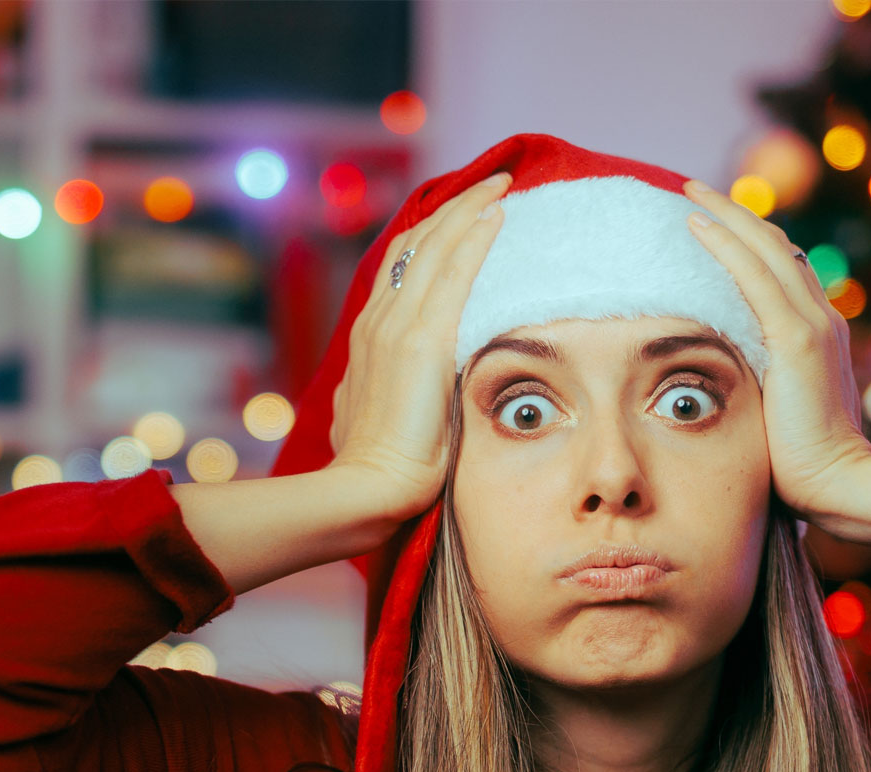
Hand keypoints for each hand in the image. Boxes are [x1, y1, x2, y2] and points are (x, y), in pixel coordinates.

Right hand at [326, 171, 511, 524]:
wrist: (368, 488)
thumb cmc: (380, 466)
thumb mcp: (374, 414)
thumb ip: (384, 389)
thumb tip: (392, 388)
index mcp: (369, 337)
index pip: (401, 267)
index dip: (432, 235)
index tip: (462, 216)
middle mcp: (378, 321)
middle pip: (417, 244)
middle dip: (455, 209)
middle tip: (492, 184)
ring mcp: (398, 327)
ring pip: (434, 247)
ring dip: (470, 209)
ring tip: (501, 185)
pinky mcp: (423, 341)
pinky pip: (453, 272)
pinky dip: (474, 237)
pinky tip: (498, 215)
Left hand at [681, 179, 870, 521]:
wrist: (837, 485)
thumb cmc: (799, 464)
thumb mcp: (775, 411)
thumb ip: (758, 384)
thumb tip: (719, 383)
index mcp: (817, 333)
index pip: (781, 271)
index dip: (748, 242)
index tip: (713, 224)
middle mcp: (821, 318)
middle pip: (775, 247)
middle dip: (735, 215)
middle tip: (694, 191)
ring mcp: (813, 324)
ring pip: (765, 250)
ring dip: (726, 217)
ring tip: (689, 194)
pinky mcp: (798, 339)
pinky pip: (755, 277)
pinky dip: (726, 246)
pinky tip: (697, 227)